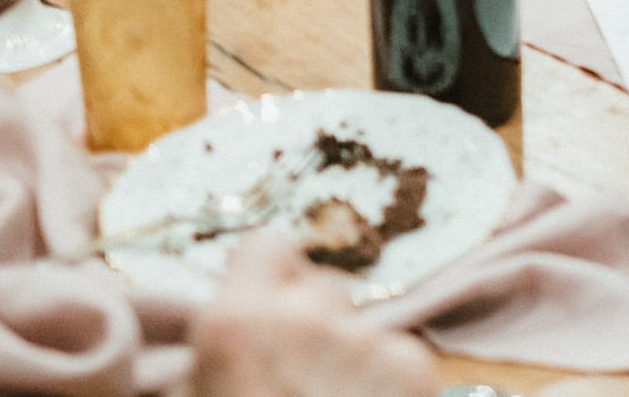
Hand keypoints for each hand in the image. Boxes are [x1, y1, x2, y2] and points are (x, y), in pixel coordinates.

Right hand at [188, 230, 437, 396]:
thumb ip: (215, 362)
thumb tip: (233, 338)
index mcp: (234, 324)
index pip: (267, 246)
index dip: (269, 278)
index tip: (269, 311)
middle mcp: (304, 316)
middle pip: (322, 288)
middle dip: (314, 323)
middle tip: (299, 379)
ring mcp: (365, 340)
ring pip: (363, 326)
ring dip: (350, 357)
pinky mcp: (413, 369)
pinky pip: (397, 358)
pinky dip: (386, 385)